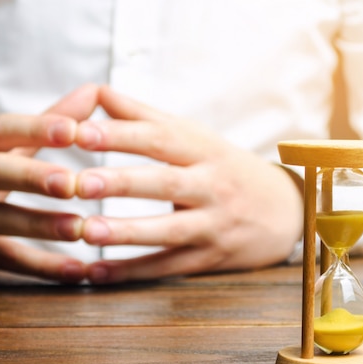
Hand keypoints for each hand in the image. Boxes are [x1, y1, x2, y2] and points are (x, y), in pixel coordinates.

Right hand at [0, 84, 97, 281]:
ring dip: (41, 225)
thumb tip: (95, 91)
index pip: (2, 129)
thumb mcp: (0, 143)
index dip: (37, 128)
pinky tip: (77, 271)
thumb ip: (48, 120)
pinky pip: (9, 259)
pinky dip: (43, 267)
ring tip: (81, 229)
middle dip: (33, 177)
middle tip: (73, 183)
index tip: (74, 129)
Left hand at [76, 86, 303, 283]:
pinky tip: (96, 272)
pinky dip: (133, 272)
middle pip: (166, 183)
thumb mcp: (195, 137)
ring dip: (127, 232)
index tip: (79, 133)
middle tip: (78, 183)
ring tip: (86, 232)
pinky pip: (168, 267)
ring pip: (169, 231)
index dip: (121, 135)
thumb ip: (144, 117)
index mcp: (204, 150)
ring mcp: (214, 225)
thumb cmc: (224, 168)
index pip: (160, 139)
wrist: (283, 211)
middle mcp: (212, 186)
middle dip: (122, 183)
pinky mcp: (210, 258)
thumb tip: (96, 91)